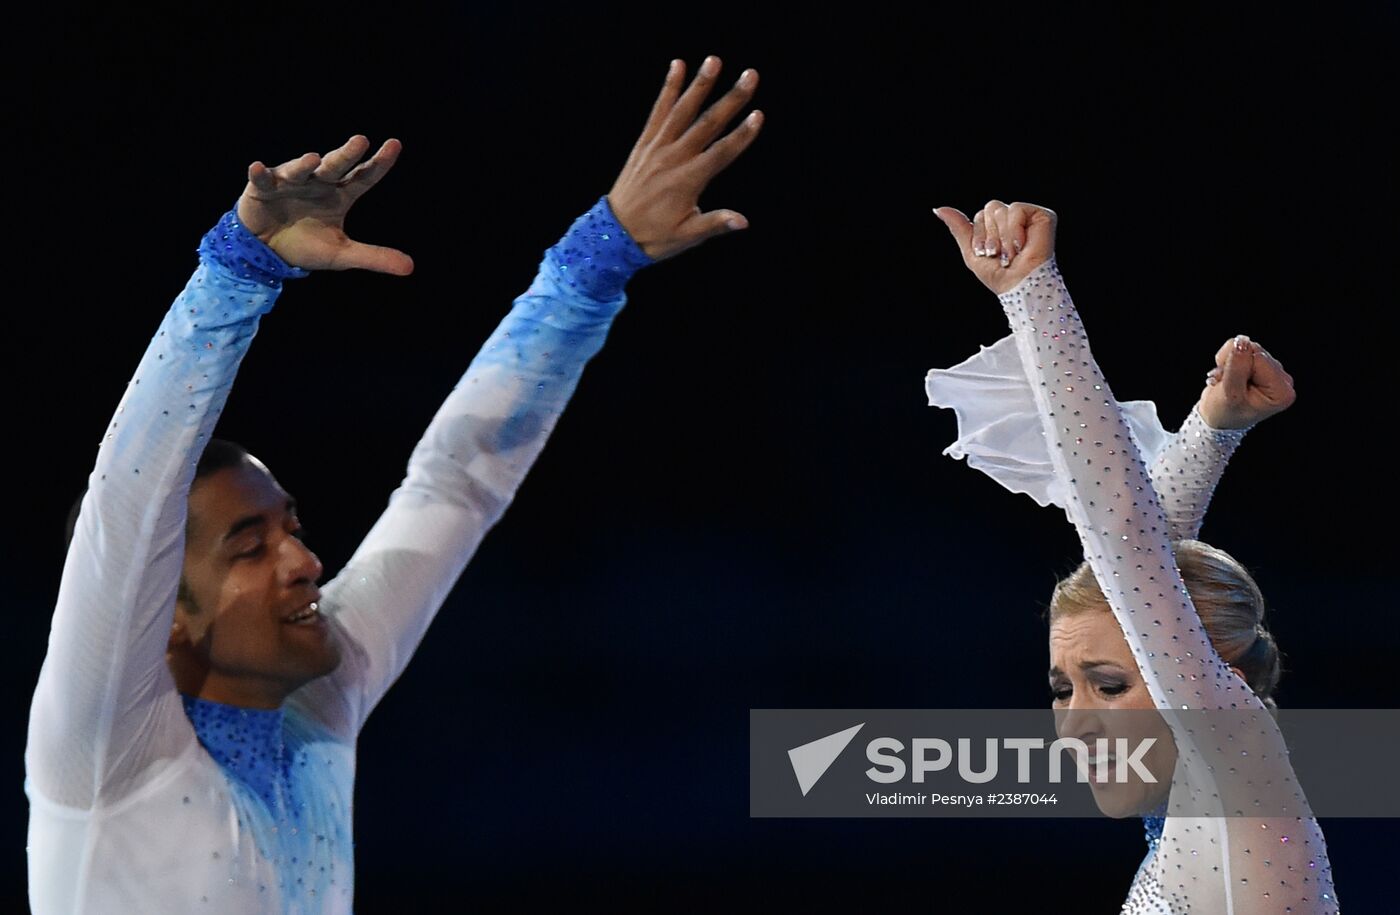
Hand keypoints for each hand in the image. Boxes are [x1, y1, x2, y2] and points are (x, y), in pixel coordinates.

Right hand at [236, 135, 412, 274]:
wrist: (268, 252)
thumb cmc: (307, 246)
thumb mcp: (343, 254)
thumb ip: (374, 257)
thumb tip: (411, 268)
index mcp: (340, 195)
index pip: (364, 176)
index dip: (379, 162)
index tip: (395, 144)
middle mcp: (318, 183)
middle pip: (335, 166)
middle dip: (346, 154)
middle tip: (361, 140)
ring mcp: (290, 183)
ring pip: (299, 170)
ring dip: (304, 165)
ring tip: (313, 159)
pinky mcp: (262, 188)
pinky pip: (262, 179)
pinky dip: (260, 174)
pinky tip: (258, 168)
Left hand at [607, 56, 763, 261]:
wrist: (614, 234)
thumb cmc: (654, 237)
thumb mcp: (687, 236)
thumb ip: (715, 224)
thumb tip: (743, 222)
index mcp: (688, 181)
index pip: (721, 153)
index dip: (742, 135)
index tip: (758, 114)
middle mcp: (673, 159)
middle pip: (707, 124)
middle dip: (731, 99)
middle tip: (750, 76)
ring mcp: (657, 148)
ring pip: (682, 110)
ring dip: (700, 84)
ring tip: (714, 60)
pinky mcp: (645, 144)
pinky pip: (658, 111)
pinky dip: (669, 88)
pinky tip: (678, 66)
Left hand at [932, 200, 1055, 294]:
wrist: (1019, 287)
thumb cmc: (999, 276)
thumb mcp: (972, 252)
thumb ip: (959, 228)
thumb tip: (938, 209)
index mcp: (999, 226)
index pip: (980, 215)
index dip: (980, 236)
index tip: (987, 254)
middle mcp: (1014, 219)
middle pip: (989, 208)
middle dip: (990, 236)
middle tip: (999, 255)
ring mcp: (1029, 217)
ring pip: (1000, 210)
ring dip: (1002, 238)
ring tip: (1011, 254)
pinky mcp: (1043, 216)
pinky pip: (1016, 209)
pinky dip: (1014, 230)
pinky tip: (1020, 245)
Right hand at [1199, 334, 1295, 429]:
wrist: (1218, 418)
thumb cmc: (1224, 412)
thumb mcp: (1229, 393)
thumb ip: (1236, 366)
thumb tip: (1242, 340)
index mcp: (1281, 391)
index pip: (1258, 359)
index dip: (1237, 367)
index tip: (1228, 384)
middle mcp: (1283, 380)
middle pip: (1256, 351)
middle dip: (1234, 363)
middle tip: (1225, 383)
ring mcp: (1275, 372)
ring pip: (1250, 348)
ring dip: (1231, 362)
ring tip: (1226, 381)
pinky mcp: (1264, 366)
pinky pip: (1246, 348)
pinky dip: (1232, 359)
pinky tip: (1230, 375)